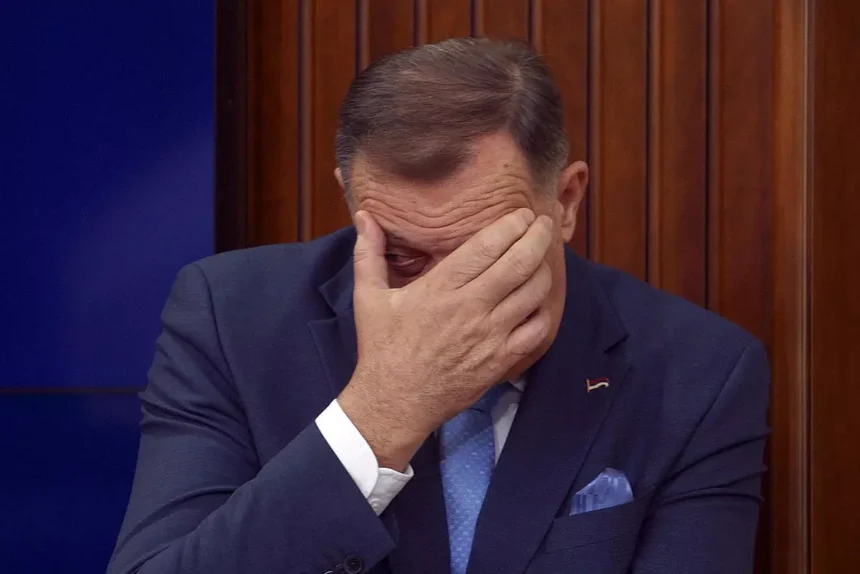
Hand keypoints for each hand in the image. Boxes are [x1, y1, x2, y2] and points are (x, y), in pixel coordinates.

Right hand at [338, 208, 553, 469]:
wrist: (394, 403)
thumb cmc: (381, 348)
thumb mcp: (368, 297)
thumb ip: (368, 251)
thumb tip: (363, 215)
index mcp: (440, 288)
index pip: (488, 246)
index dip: (512, 225)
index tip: (522, 214)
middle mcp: (471, 308)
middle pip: (520, 263)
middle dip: (539, 237)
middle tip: (544, 224)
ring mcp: (490, 336)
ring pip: (534, 293)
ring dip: (544, 270)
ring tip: (542, 258)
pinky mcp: (500, 360)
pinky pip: (537, 329)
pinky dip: (544, 310)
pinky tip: (538, 300)